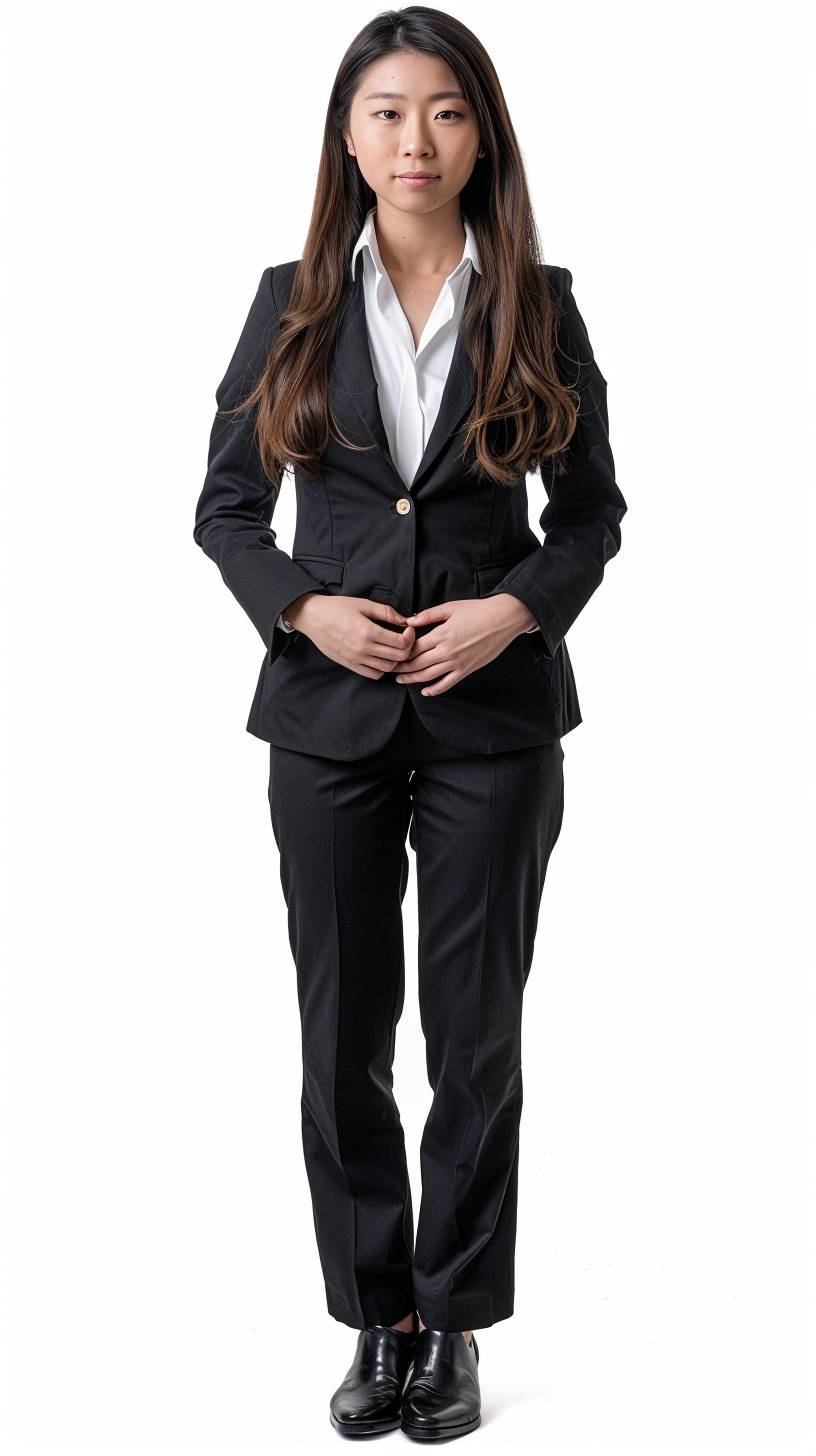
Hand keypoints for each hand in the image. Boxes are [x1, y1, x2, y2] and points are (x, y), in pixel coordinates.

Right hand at [284, 592, 417, 679]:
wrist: (312, 617)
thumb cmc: (337, 608)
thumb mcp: (363, 604)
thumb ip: (386, 612)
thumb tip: (405, 620)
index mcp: (368, 631)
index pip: (401, 642)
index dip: (410, 636)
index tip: (408, 629)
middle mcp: (363, 648)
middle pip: (398, 657)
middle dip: (407, 649)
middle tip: (405, 639)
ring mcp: (356, 659)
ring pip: (387, 668)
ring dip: (396, 660)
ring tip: (395, 649)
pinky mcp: (350, 665)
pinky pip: (373, 674)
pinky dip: (382, 669)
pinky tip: (381, 658)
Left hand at [390, 595, 535, 695]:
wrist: (503, 619)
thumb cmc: (477, 610)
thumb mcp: (450, 607)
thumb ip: (428, 615)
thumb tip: (409, 621)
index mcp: (441, 634)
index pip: (414, 648)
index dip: (400, 653)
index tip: (391, 654)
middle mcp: (446, 651)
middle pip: (417, 664)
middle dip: (402, 668)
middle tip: (390, 670)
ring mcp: (457, 663)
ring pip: (429, 675)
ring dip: (413, 679)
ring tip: (401, 680)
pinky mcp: (466, 670)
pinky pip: (448, 684)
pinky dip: (435, 689)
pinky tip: (425, 692)